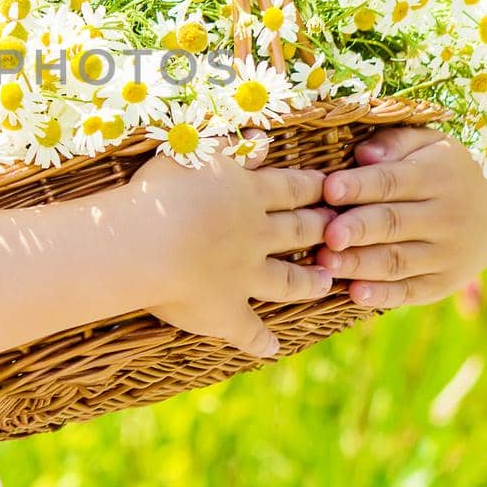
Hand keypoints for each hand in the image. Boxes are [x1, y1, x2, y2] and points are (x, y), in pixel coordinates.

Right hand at [129, 141, 335, 358]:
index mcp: (248, 195)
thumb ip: (230, 146)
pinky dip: (260, 340)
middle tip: (340, 230)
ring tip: (324, 284)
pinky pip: (248, 329)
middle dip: (322, 229)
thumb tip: (262, 138)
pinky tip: (271, 348)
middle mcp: (256, 235)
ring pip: (289, 280)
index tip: (331, 188)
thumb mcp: (196, 153)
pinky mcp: (226, 310)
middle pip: (299, 231)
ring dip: (308, 282)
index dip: (313, 188)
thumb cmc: (163, 190)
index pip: (293, 189)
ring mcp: (246, 276)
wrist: (146, 243)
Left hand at [311, 126, 486, 308]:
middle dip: (358, 229)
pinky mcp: (442, 283)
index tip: (329, 188)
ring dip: (360, 264)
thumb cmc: (443, 170)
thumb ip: (394, 143)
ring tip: (326, 264)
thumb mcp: (428, 144)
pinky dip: (382, 295)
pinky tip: (355, 293)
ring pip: (397, 260)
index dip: (360, 186)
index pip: (392, 181)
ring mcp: (446, 254)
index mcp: (436, 176)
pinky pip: (410, 291)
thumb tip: (363, 154)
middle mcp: (444, 217)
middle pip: (393, 223)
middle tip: (326, 234)